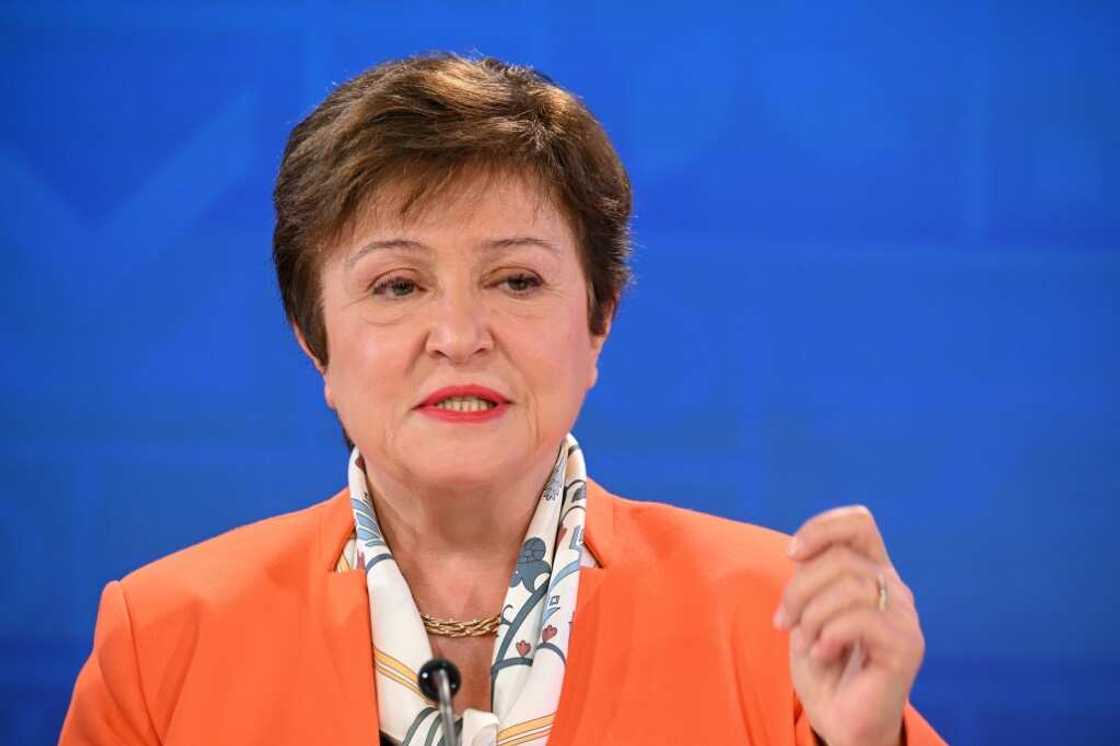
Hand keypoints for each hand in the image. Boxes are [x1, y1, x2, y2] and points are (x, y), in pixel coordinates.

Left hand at [773, 506, 924, 745]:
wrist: (840, 721)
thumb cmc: (823, 665)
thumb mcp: (807, 611)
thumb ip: (810, 576)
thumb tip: (798, 550)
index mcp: (872, 573)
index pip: (859, 522)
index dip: (822, 527)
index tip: (791, 554)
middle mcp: (894, 589)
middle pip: (841, 557)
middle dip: (799, 587)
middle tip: (784, 621)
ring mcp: (904, 618)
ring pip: (850, 585)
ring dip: (812, 614)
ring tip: (805, 642)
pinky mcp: (906, 646)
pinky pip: (861, 619)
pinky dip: (829, 634)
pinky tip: (822, 653)